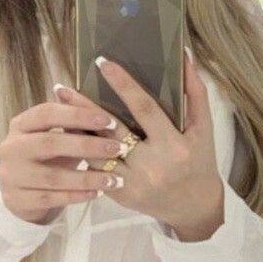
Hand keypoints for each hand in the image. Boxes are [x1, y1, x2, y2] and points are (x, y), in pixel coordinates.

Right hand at [0, 100, 127, 224]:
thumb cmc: (44, 157)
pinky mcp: (16, 199)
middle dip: (87, 146)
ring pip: (52, 176)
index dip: (78, 115)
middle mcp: (11, 147)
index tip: (108, 121)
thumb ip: (71, 122)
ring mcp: (11, 175)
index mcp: (20, 124)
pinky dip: (76, 196)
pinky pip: (51, 198)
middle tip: (117, 149)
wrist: (19, 191)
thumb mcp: (54, 136)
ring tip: (114, 179)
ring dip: (87, 177)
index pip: (47, 113)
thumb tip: (94, 103)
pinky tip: (96, 193)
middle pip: (50, 143)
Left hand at [53, 49, 224, 239]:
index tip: (103, 63)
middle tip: (63, 87)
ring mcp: (134, 184)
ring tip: (58, 108)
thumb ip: (195, 92)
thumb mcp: (204, 128)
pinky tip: (67, 134)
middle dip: (84, 108)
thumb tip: (185, 54)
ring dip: (75, 131)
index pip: (145, 109)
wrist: (195, 207)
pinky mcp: (121, 197)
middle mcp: (152, 166)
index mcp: (174, 145)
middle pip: (111, 132)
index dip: (124, 85)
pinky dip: (82, 151)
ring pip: (97, 153)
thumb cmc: (200, 160)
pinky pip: (96, 170)